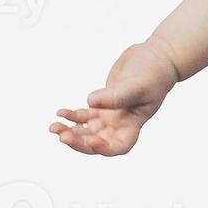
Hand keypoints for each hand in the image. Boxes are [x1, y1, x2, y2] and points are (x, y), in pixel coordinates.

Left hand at [50, 39, 178, 155]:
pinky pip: (83, 116)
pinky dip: (71, 116)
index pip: (119, 146)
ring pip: (86, 131)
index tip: (91, 140)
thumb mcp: (138, 84)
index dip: (103, 148)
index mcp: (133, 124)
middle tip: (62, 136)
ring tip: (53, 127)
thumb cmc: (154, 73)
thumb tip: (90, 101)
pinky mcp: (102, 103)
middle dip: (78, 142)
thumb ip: (116, 95)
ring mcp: (110, 115)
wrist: (155, 58)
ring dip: (70, 131)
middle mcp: (120, 124)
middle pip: (97, 142)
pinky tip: (60, 112)